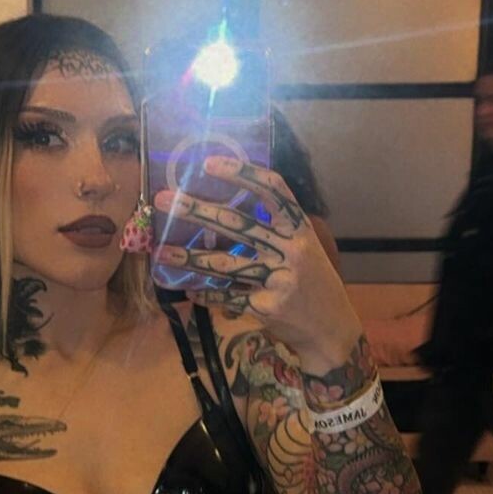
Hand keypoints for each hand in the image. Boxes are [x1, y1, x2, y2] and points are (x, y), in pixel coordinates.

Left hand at [151, 157, 361, 366]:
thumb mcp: (304, 250)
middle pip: (238, 225)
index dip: (242, 174)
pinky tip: (189, 290)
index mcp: (300, 230)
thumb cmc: (313, 284)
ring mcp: (278, 280)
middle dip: (197, 211)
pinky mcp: (266, 307)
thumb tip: (226, 214)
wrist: (331, 329)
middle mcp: (291, 251)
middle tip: (164, 200)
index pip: (273, 191)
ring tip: (161, 252)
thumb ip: (275, 232)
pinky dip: (206, 294)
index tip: (209, 164)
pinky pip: (227, 296)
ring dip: (188, 258)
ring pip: (223, 265)